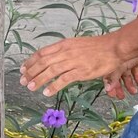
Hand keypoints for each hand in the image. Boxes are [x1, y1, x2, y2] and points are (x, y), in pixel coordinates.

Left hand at [20, 32, 134, 95]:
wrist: (115, 47)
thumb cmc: (98, 47)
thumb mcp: (77, 44)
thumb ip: (65, 52)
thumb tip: (54, 60)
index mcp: (64, 44)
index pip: (42, 52)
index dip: (30, 61)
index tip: (23, 69)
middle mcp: (66, 51)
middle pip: (43, 62)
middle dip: (31, 72)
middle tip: (23, 81)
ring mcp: (73, 61)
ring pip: (50, 71)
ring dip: (38, 80)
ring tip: (30, 87)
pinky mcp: (81, 71)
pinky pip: (64, 80)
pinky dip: (53, 86)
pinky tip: (46, 92)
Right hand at [103, 60, 137, 100]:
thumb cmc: (128, 50)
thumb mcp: (119, 66)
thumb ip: (113, 77)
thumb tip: (107, 88)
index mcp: (111, 64)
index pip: (107, 78)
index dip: (110, 87)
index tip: (112, 95)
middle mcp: (118, 64)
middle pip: (116, 78)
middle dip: (119, 88)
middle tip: (122, 97)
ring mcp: (127, 62)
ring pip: (127, 76)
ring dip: (130, 85)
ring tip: (134, 92)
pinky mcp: (136, 61)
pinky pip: (136, 72)